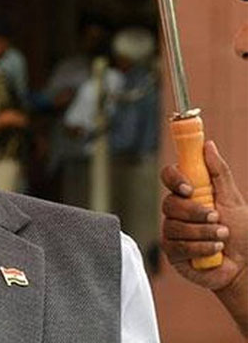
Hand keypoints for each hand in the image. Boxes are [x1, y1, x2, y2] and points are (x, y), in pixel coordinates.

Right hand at [160, 141, 246, 291]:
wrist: (246, 263)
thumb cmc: (241, 230)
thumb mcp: (232, 198)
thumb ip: (219, 172)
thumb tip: (207, 145)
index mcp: (188, 194)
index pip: (169, 177)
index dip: (174, 179)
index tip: (189, 188)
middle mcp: (176, 211)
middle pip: (169, 204)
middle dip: (195, 212)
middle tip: (216, 218)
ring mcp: (171, 231)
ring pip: (174, 227)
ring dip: (202, 232)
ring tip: (223, 237)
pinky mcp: (172, 252)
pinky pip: (177, 246)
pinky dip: (199, 247)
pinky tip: (214, 250)